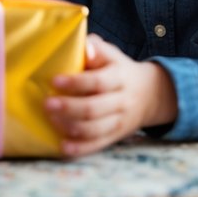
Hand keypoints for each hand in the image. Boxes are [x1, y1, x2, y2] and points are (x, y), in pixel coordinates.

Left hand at [45, 34, 177, 156]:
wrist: (151, 94)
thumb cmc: (118, 69)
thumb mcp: (111, 54)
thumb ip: (96, 48)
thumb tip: (85, 48)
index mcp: (119, 77)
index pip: (98, 82)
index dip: (76, 83)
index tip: (55, 80)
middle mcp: (121, 101)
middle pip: (95, 108)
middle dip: (69, 108)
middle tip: (47, 104)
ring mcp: (119, 122)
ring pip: (96, 130)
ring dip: (71, 127)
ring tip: (51, 120)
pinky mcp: (115, 137)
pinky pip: (98, 145)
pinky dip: (80, 148)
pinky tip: (63, 147)